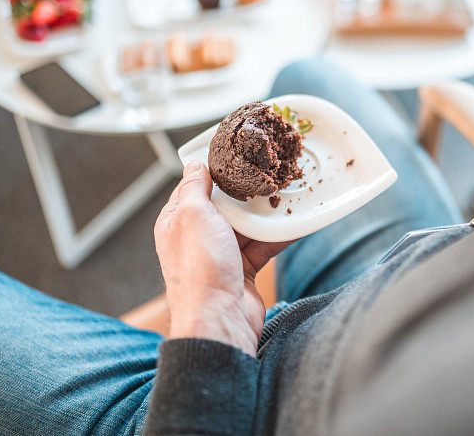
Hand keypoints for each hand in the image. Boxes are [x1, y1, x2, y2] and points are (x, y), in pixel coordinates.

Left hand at [154, 161, 294, 355]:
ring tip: (287, 193)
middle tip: (268, 171)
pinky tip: (296, 222)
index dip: (214, 170)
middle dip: (246, 191)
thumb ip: (195, 187)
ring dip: (266, 213)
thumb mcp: (193, 214)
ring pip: (248, 225)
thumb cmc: (200, 267)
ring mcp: (222, 254)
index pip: (194, 187)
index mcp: (177, 221)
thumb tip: (195, 165)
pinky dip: (279, 235)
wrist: (220, 318)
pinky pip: (264, 245)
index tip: (236, 155)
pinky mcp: (244, 269)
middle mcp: (198, 236)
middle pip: (226, 205)